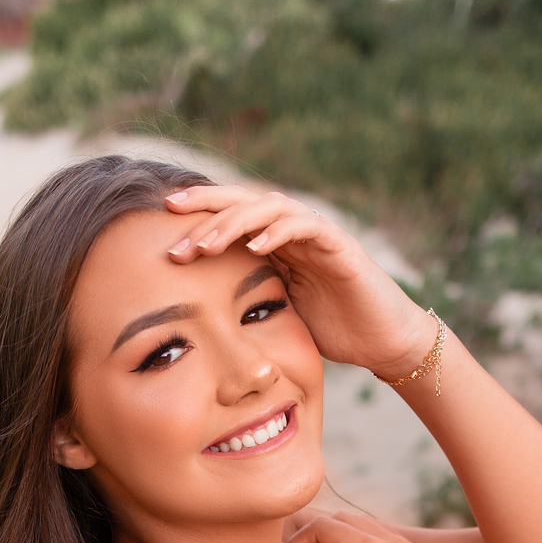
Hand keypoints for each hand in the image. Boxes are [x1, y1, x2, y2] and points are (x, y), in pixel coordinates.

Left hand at [165, 184, 431, 378]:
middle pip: (243, 202)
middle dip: (205, 207)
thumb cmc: (332, 330)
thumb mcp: (277, 314)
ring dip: (234, 222)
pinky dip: (280, 231)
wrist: (382, 341)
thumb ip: (245, 300)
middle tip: (169, 218)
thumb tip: (196, 309)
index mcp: (275, 244)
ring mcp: (317, 235)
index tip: (159, 222)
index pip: (230, 217)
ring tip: (206, 242)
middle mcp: (293, 231)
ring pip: (269, 208)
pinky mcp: (340, 247)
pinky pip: (307, 227)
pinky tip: (256, 245)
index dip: (197, 213)